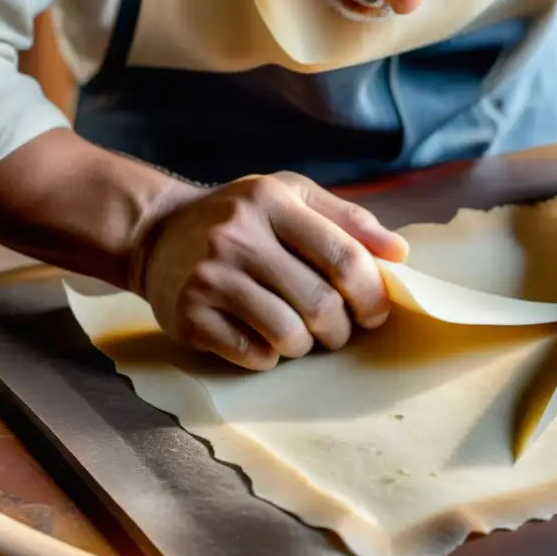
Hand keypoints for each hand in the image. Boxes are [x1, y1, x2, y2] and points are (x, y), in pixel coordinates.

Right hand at [130, 172, 407, 369]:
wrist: (156, 234)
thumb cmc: (242, 218)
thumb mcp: (292, 198)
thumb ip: (348, 220)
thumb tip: (400, 254)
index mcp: (273, 202)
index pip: (343, 257)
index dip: (371, 294)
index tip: (375, 313)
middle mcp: (238, 236)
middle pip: (320, 304)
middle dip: (341, 329)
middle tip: (338, 331)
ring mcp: (210, 278)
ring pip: (288, 335)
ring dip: (306, 345)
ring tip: (300, 335)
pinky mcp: (188, 316)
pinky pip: (252, 355)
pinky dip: (269, 357)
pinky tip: (262, 340)